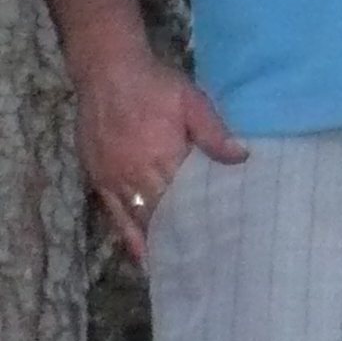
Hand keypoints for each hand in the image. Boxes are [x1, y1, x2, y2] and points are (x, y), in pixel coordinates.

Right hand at [77, 49, 243, 264]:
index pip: (190, 198)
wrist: (106, 70)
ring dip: (160, 244)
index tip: (226, 241)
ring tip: (181, 270)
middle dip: (186, 238)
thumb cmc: (154, 85)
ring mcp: (116, 181)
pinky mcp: (100, 181)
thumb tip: (241, 157)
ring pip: (141, 221)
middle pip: (166, 215)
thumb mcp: (191, 101)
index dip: (206, 219)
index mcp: (164, 157)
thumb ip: (213, 132)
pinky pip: (116, 217)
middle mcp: (138, 175)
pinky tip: (143, 257)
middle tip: (210, 264)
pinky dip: (130, 239)